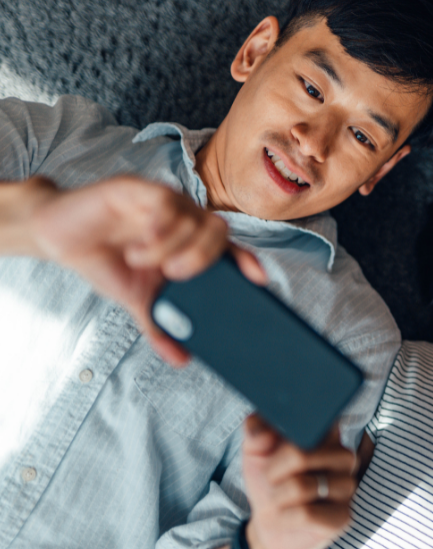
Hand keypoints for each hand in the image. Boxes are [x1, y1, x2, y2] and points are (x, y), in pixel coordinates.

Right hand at [22, 175, 266, 364]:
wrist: (57, 237)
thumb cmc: (106, 263)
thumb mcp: (136, 300)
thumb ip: (160, 326)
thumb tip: (181, 360)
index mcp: (190, 242)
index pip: (230, 248)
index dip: (248, 261)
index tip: (259, 280)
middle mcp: (183, 219)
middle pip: (219, 230)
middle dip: (203, 256)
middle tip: (175, 275)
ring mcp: (162, 201)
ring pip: (194, 216)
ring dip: (174, 245)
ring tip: (143, 262)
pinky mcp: (137, 188)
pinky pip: (164, 200)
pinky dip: (159, 227)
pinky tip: (140, 246)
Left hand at [241, 414, 358, 548]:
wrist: (272, 524)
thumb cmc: (270, 482)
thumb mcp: (255, 453)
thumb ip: (256, 431)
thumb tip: (261, 428)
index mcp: (327, 434)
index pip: (312, 422)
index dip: (283, 436)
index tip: (269, 446)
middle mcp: (344, 456)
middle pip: (300, 455)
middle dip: (272, 471)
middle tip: (271, 480)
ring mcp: (347, 486)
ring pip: (301, 487)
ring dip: (277, 497)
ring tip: (279, 499)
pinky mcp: (343, 516)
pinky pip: (306, 514)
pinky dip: (285, 517)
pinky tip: (287, 517)